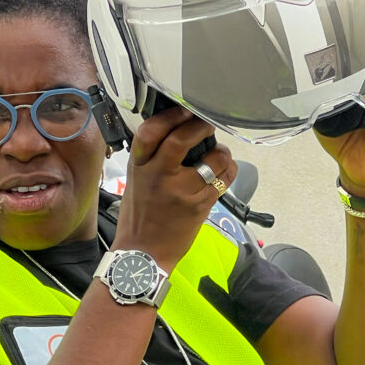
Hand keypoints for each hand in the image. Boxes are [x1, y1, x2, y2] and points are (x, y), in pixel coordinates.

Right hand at [115, 106, 236, 270]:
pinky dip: (228, 171)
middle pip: (182, 138)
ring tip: (220, 154)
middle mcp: (158, 175)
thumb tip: (176, 131)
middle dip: (200, 126)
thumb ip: (151, 157)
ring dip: (221, 152)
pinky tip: (224, 171)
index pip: (151, 131)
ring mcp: (181, 190)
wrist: (144, 254)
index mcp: (140, 165)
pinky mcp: (199, 205)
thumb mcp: (136, 180)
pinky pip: (223, 180)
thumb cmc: (140, 216)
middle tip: (207, 124)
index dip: (171, 116)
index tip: (184, 110)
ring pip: (212, 158)